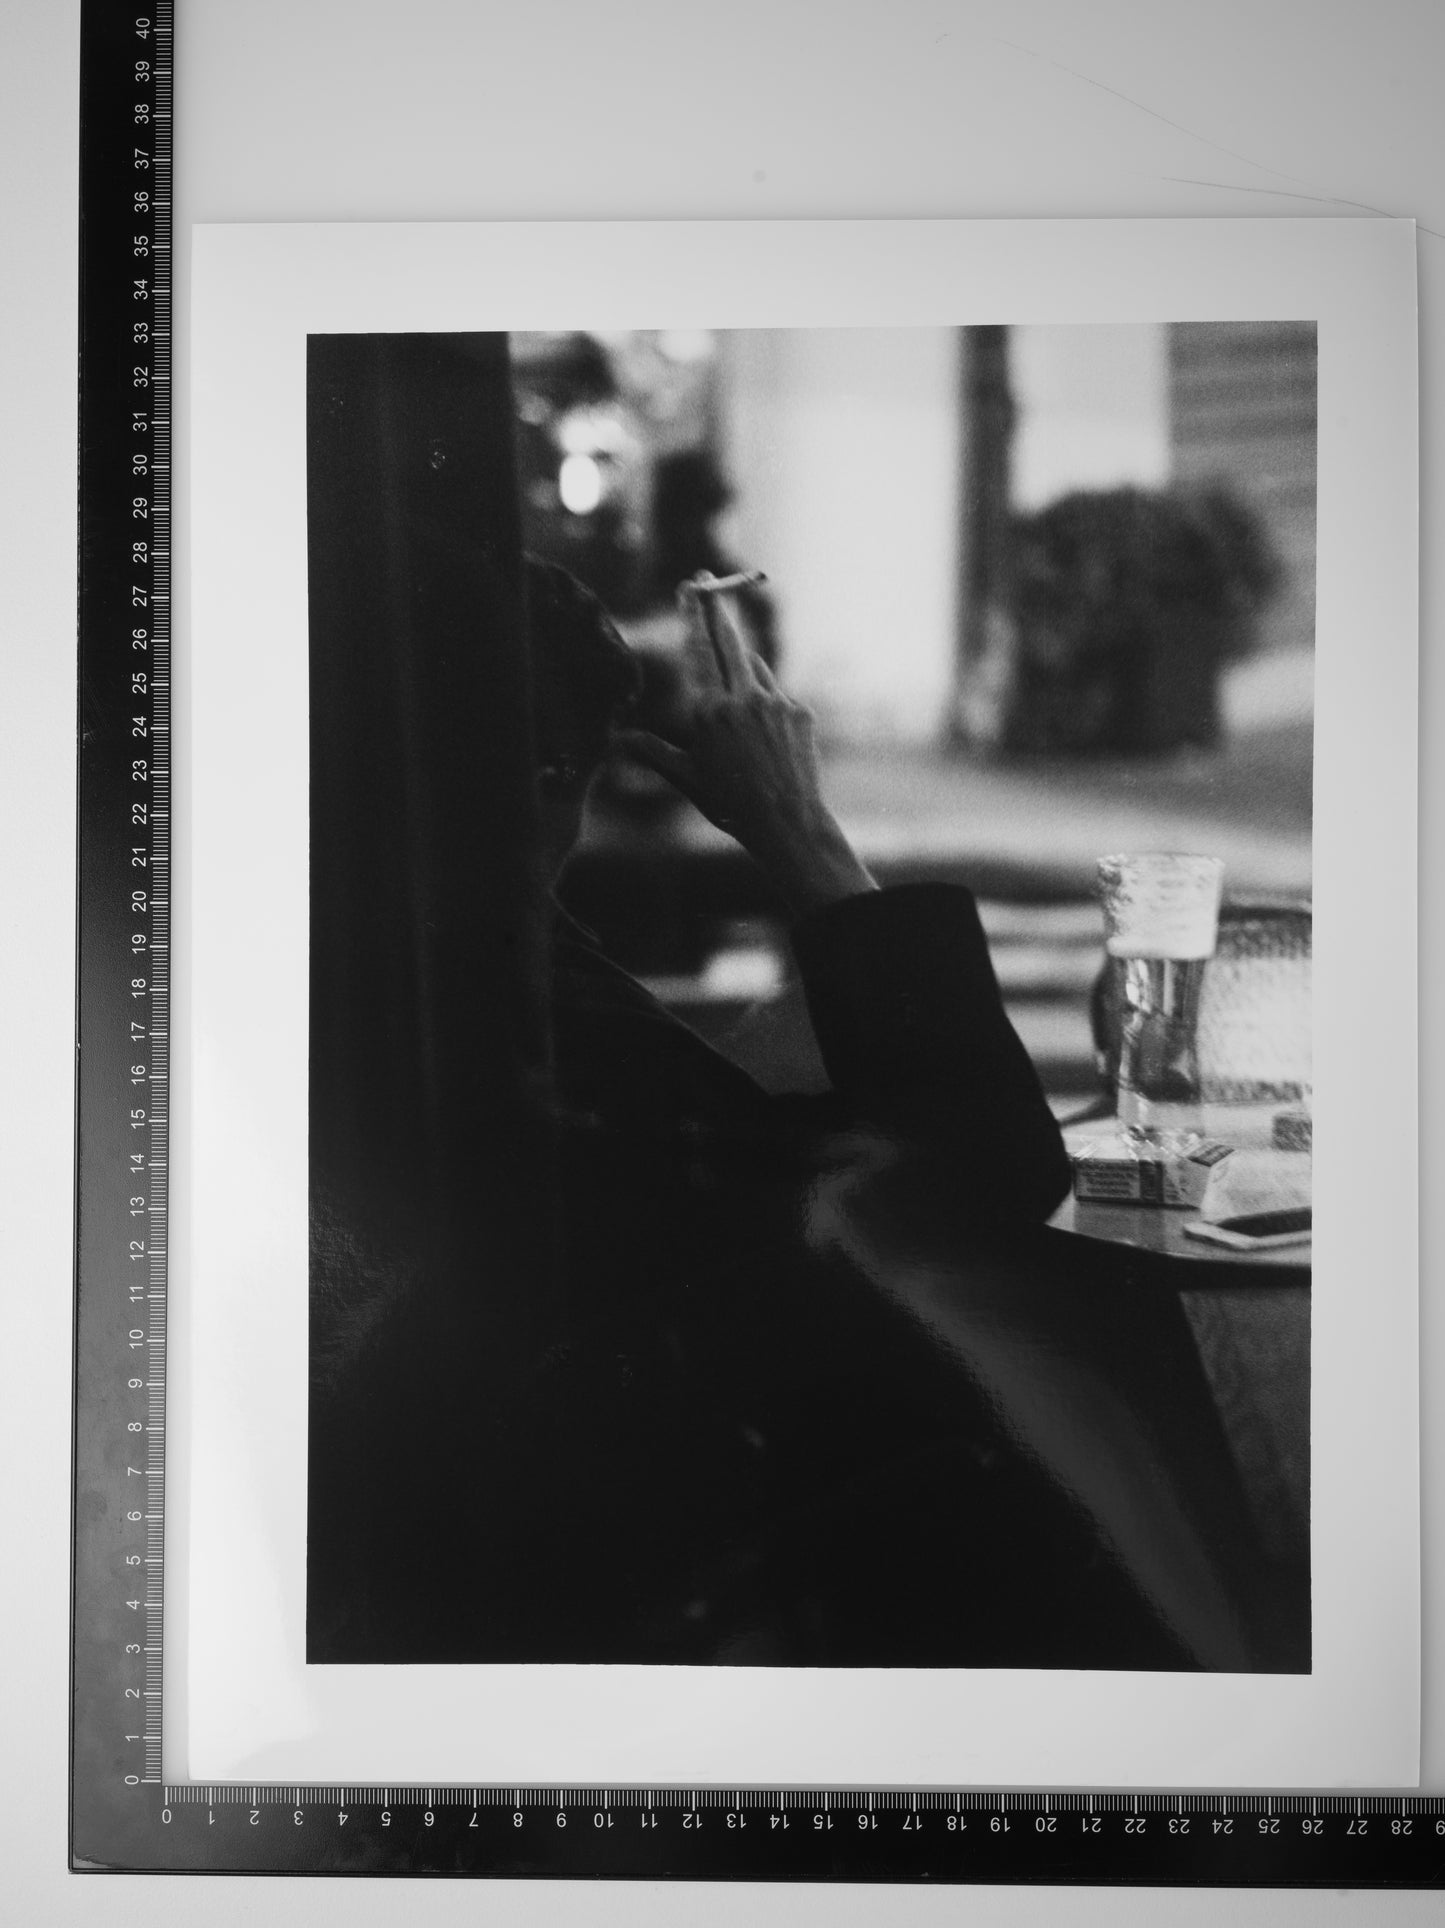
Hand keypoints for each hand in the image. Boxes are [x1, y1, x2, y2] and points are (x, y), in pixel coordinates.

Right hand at [617, 575, 876, 918]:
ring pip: (755, 667)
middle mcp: (743, 698)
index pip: (699, 651)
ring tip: (734, 692)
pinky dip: (766, 701)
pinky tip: (763, 733)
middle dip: (716, 609)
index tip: (690, 590)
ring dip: (741, 663)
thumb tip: (619, 740)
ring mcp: (775, 702)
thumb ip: (653, 752)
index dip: (693, 617)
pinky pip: (777, 694)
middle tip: (708, 582)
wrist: (786, 822)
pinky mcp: (799, 711)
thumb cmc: (730, 804)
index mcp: (709, 711)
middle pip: (728, 640)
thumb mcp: (687, 777)